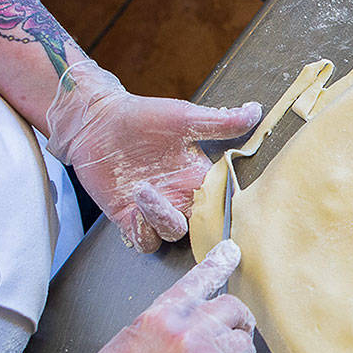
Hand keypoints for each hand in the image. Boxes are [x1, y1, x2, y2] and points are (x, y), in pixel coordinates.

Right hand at [43, 241, 254, 352]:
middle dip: (235, 319)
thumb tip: (191, 319)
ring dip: (239, 351)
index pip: (200, 280)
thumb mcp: (128, 339)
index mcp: (161, 317)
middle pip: (234, 310)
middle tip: (233, 330)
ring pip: (244, 345)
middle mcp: (188, 336)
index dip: (219, 263)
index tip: (231, 253)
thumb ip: (164, 323)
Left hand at [45, 60, 260, 251]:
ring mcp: (156, 210)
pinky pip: (145, 241)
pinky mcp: (129, 218)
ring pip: (173, 234)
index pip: (224, 203)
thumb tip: (257, 110)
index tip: (226, 205)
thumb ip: (221, 122)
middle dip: (197, 223)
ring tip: (144, 190)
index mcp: (199, 177)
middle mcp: (180, 197)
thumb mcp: (185, 117)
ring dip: (162, 219)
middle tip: (182, 201)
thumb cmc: (141, 116)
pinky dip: (144, 230)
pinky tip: (135, 203)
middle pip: (201, 228)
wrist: (96, 121)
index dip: (228, 210)